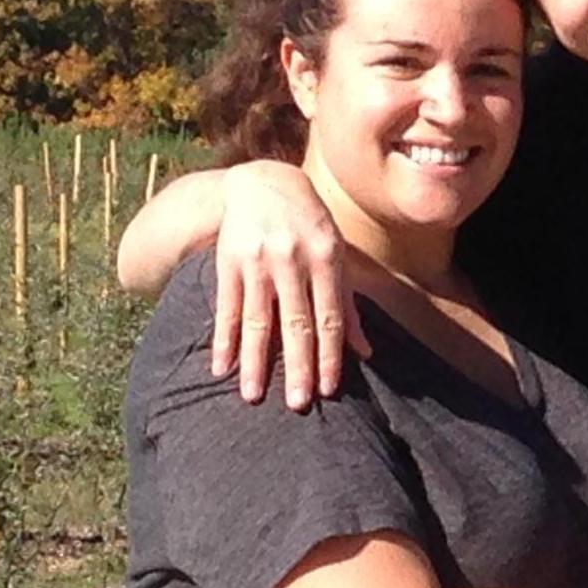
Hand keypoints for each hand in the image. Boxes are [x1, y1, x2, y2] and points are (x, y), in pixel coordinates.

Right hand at [209, 161, 368, 409]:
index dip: (330, 356)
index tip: (327, 390)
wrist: (262, 182)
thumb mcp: (337, 255)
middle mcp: (292, 262)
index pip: (330, 319)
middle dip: (298, 367)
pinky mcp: (228, 262)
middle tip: (298, 404)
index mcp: (326, 260)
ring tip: (252, 396)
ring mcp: (257, 263)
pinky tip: (222, 367)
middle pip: (296, 324)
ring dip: (256, 362)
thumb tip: (365, 352)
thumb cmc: (309, 225)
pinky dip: (224, 339)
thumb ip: (348, 303)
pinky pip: (226, 307)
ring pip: (258, 320)